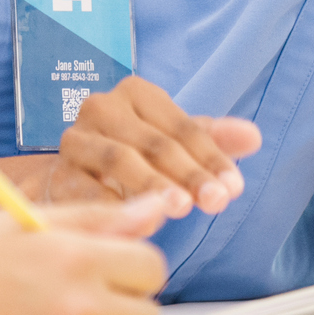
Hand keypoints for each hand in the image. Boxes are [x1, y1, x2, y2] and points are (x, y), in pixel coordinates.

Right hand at [45, 76, 261, 218]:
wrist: (75, 177)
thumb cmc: (134, 155)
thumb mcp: (175, 144)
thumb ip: (214, 140)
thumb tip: (254, 136)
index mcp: (137, 93)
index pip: (183, 126)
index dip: (211, 157)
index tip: (234, 188)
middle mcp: (103, 107)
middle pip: (155, 142)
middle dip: (190, 174)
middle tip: (215, 202)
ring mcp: (77, 138)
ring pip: (121, 159)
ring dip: (154, 185)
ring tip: (181, 208)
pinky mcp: (59, 171)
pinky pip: (88, 189)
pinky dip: (115, 204)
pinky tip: (139, 221)